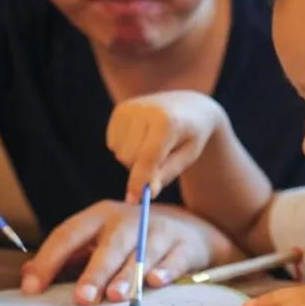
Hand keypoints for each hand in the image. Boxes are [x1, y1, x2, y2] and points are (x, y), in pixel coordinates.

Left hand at [20, 201, 235, 305]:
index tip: (32, 288)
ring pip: (142, 253)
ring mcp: (159, 231)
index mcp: (100, 217)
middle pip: (109, 245)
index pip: (69, 234)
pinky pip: (175, 259)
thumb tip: (28, 274)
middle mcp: (128, 219)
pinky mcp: (185, 246)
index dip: (49, 261)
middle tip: (82, 298)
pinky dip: (166, 271)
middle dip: (95, 272)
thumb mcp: (99, 240)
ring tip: (115, 296)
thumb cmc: (134, 239)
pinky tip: (155, 282)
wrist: (190, 230)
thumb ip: (67, 257)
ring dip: (128, 274)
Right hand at [107, 91, 224, 202]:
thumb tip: (144, 194)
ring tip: (154, 147)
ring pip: (119, 153)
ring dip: (134, 159)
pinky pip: (113, 144)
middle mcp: (146, 110)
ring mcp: (130, 107)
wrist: (190, 106)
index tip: (134, 200)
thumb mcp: (187, 157)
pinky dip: (125, 148)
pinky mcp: (120, 109)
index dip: (140, 181)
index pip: (148, 158)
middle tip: (161, 161)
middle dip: (142, 168)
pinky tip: (143, 138)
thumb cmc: (191, 136)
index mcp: (168, 121)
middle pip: (130, 158)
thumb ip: (166, 174)